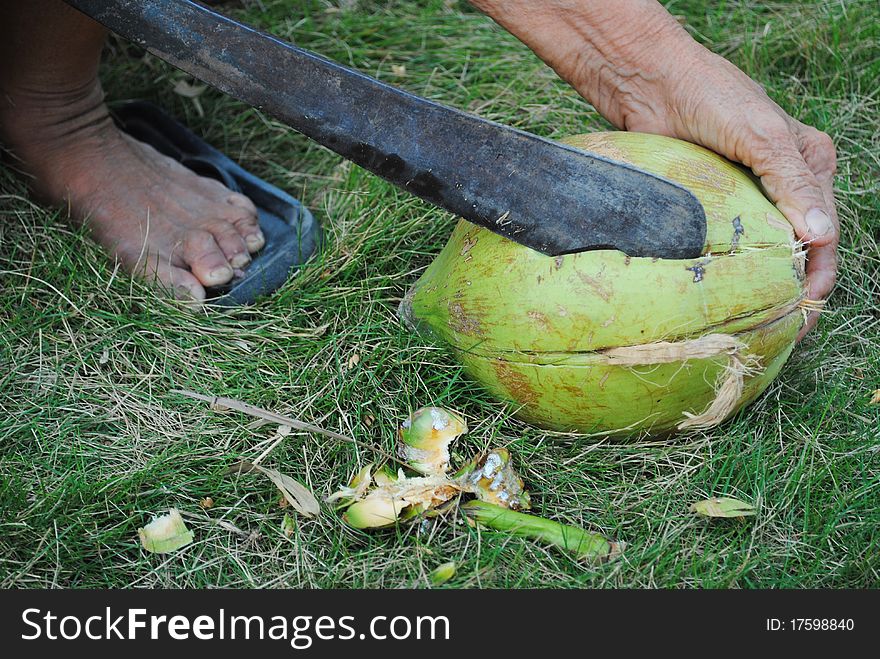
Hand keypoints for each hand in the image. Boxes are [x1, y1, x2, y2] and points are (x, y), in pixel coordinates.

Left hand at [470, 0, 837, 337]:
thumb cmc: (709, 97)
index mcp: (810, 163)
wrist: (650, 83)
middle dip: (792, 288)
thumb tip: (820, 236)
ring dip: (761, 283)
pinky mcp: (712, 199)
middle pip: (797, 246)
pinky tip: (723, 293)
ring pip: (762, 248)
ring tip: (754, 321)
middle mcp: (784, 181)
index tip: (803, 313)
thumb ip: (792, 184)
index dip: (818, 277)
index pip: (825, 233)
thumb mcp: (761, 136)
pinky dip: (731, 267)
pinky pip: (728, 240)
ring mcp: (747, 192)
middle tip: (779, 329)